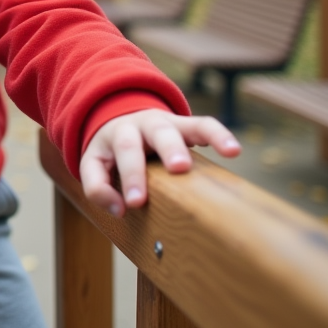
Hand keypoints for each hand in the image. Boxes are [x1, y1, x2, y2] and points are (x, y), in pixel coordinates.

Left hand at [79, 110, 239, 217]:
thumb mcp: (93, 165)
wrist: (119, 117)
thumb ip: (97, 188)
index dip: (129, 177)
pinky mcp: (186, 125)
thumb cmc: (109, 151)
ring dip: (194, 142)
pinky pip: (204, 125)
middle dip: (166, 151)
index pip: (122, 153)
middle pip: (154, 133)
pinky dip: (219, 135)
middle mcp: (142, 124)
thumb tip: (119, 210)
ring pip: (181, 126)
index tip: (134, 204)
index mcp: (116, 134)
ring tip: (199, 162)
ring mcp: (166, 123)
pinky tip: (234, 150)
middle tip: (177, 170)